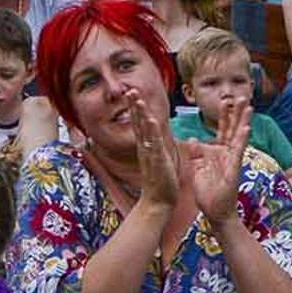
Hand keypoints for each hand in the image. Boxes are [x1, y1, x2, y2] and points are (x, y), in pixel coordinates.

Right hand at [126, 86, 180, 207]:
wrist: (159, 202)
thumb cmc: (161, 182)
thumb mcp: (160, 160)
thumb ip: (158, 147)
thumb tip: (159, 139)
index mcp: (147, 147)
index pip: (140, 124)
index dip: (137, 109)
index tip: (133, 94)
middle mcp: (145, 148)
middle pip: (137, 123)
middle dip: (134, 106)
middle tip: (129, 90)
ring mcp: (150, 153)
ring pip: (143, 130)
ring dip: (139, 113)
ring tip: (136, 98)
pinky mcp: (157, 160)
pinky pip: (153, 143)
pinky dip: (151, 131)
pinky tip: (149, 119)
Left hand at [186, 99, 247, 225]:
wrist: (214, 212)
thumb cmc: (208, 193)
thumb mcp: (198, 168)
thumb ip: (197, 153)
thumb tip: (194, 138)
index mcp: (218, 152)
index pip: (222, 130)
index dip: (224, 115)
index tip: (226, 100)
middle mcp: (227, 154)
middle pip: (232, 129)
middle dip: (236, 113)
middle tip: (241, 96)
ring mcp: (232, 160)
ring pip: (238, 137)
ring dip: (243, 121)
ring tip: (249, 106)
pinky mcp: (234, 169)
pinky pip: (238, 152)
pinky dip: (241, 139)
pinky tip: (246, 128)